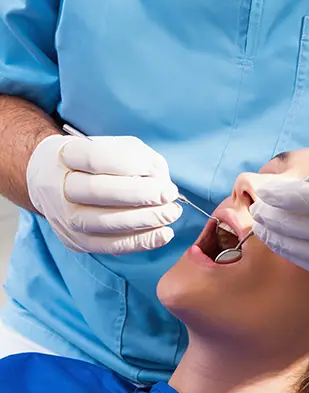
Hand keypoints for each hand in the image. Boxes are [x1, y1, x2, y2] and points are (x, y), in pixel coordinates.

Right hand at [27, 134, 181, 254]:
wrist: (54, 183)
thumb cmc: (95, 162)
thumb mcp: (116, 146)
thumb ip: (138, 158)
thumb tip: (161, 183)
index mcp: (65, 155)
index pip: (96, 158)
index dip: (133, 166)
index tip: (162, 177)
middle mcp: (58, 187)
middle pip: (98, 191)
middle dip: (141, 195)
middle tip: (170, 196)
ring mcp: (64, 217)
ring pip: (105, 222)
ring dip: (145, 220)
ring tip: (170, 214)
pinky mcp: (75, 241)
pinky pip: (109, 246)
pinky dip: (140, 242)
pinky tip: (163, 235)